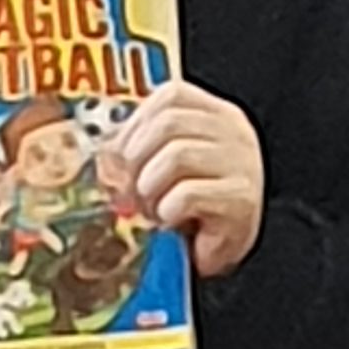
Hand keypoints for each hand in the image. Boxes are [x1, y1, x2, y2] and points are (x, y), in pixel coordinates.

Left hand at [119, 82, 264, 279]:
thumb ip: (140, 146)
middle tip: (134, 188)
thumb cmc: (187, 208)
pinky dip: (167, 210)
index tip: (124, 157)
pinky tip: (171, 220)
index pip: (171, 96)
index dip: (137, 125)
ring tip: (154, 207)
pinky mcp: (241, 200)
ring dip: (152, 187)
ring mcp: (242, 164)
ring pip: (178, 155)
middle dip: (138, 159)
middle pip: (170, 123)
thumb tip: (107, 153)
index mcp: (215, 115)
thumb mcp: (161, 164)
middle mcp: (234, 132)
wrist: (215, 251)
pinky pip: (188, 194)